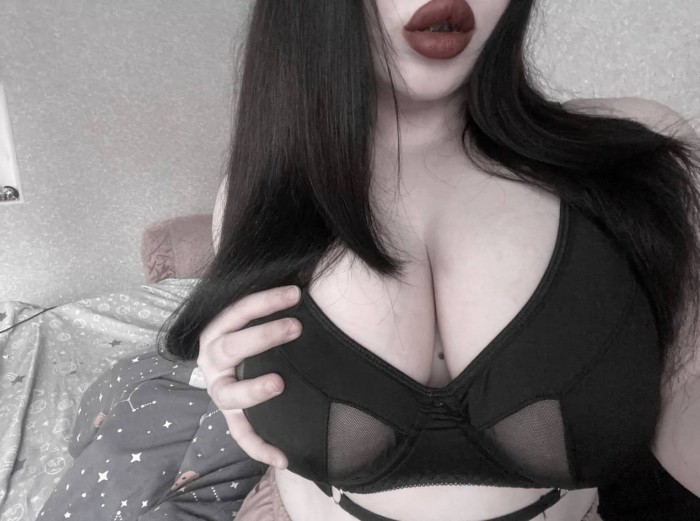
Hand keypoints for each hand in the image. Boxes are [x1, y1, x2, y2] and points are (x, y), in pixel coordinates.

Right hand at [197, 285, 302, 468]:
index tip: (296, 294)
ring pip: (229, 393)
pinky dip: (259, 447)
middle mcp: (212, 360)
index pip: (238, 311)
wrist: (229, 368)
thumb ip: (271, 302)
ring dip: (253, 389)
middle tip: (296, 327)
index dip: (265, 301)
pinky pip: (240, 435)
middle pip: (230, 346)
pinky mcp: (229, 416)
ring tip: (279, 384)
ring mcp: (219, 390)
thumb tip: (305, 271)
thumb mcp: (253, 318)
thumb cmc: (250, 337)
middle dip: (263, 335)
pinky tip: (284, 458)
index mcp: (217, 330)